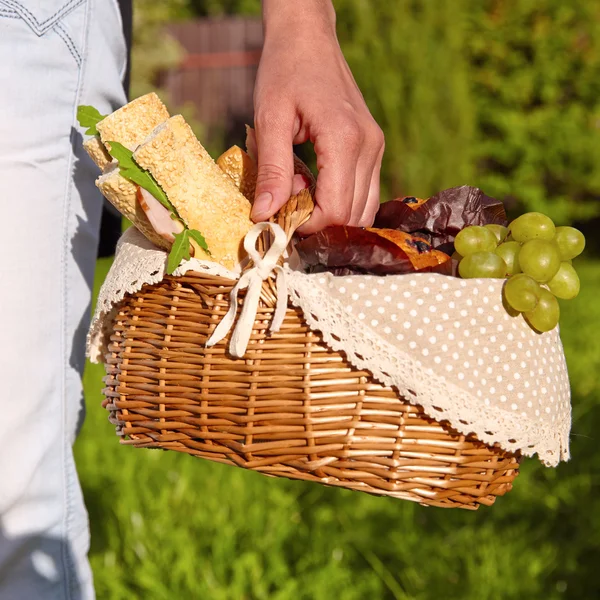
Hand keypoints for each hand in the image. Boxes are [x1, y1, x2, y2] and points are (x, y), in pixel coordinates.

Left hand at [251, 0, 384, 233]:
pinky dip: (342, 200)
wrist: (308, 38)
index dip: (307, 224)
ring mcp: (376, 147)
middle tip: (288, 200)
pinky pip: (365, 192)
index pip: (336, 210)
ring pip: (364, 209)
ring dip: (331, 213)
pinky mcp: (374, 147)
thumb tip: (264, 215)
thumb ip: (271, 170)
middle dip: (319, 221)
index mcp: (344, 139)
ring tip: (301, 190)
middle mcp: (369, 146)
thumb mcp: (269, 119)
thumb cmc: (284, 71)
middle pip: (353, 215)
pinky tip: (316, 183)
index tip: (281, 213)